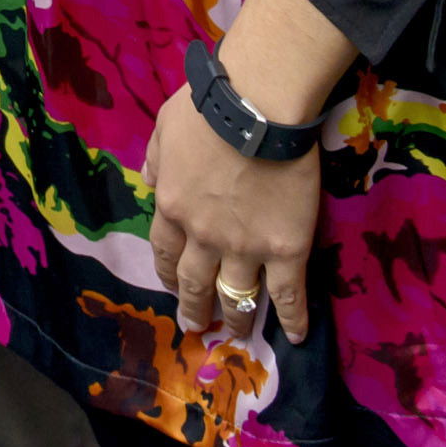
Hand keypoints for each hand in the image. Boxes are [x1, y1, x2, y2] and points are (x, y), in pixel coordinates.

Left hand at [148, 78, 325, 345]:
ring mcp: (245, 247)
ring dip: (235, 318)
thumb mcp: (163, 129)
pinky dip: (293, 320)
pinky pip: (288, 295)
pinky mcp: (286, 250)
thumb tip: (149, 181)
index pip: (164, 250)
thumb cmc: (208, 109)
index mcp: (172, 206)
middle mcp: (203, 235)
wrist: (257, 108)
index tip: (171, 285)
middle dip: (193, 306)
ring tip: (235, 334)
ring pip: (237, 295)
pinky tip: (296, 338)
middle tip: (194, 324)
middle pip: (195, 281)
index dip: (167, 272)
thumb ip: (156, 160)